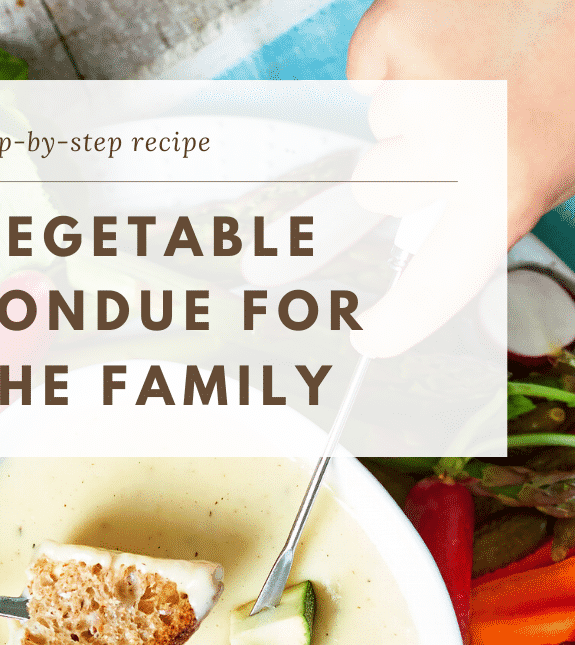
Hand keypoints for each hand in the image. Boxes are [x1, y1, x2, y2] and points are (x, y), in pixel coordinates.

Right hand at [345, 0, 574, 357]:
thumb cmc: (570, 70)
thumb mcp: (551, 160)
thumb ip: (492, 204)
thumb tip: (433, 229)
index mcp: (506, 189)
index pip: (436, 283)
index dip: (401, 318)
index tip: (372, 337)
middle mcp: (453, 149)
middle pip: (377, 192)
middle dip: (401, 167)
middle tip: (453, 126)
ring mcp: (415, 90)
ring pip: (376, 128)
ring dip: (407, 106)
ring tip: (465, 66)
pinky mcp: (391, 34)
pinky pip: (364, 72)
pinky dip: (392, 57)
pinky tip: (443, 36)